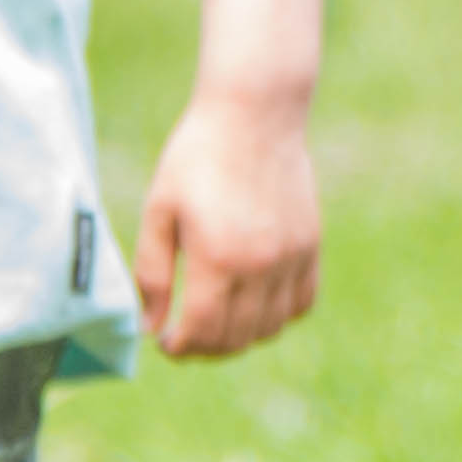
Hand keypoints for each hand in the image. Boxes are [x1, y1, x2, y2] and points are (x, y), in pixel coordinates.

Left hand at [134, 83, 321, 361]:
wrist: (255, 113)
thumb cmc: (198, 156)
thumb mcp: (160, 209)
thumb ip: (151, 272)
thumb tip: (150, 326)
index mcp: (217, 257)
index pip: (203, 331)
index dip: (180, 348)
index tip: (165, 342)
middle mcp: (260, 264)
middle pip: (237, 338)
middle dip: (206, 349)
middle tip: (186, 337)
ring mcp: (292, 256)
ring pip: (271, 328)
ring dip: (241, 337)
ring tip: (218, 321)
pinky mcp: (311, 245)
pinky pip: (302, 303)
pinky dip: (279, 315)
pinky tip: (254, 302)